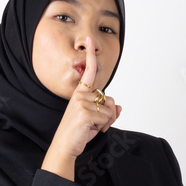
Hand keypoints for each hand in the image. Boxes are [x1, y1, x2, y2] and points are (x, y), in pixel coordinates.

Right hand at [51, 36, 121, 157]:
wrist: (65, 146)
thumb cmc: (78, 132)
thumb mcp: (95, 120)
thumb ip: (107, 111)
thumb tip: (119, 107)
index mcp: (80, 93)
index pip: (89, 71)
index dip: (91, 55)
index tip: (90, 39)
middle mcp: (80, 95)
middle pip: (109, 99)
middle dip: (108, 115)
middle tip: (95, 124)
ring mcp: (82, 103)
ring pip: (110, 109)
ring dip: (106, 122)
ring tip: (91, 127)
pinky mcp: (86, 113)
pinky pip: (107, 118)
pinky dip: (103, 127)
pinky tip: (90, 130)